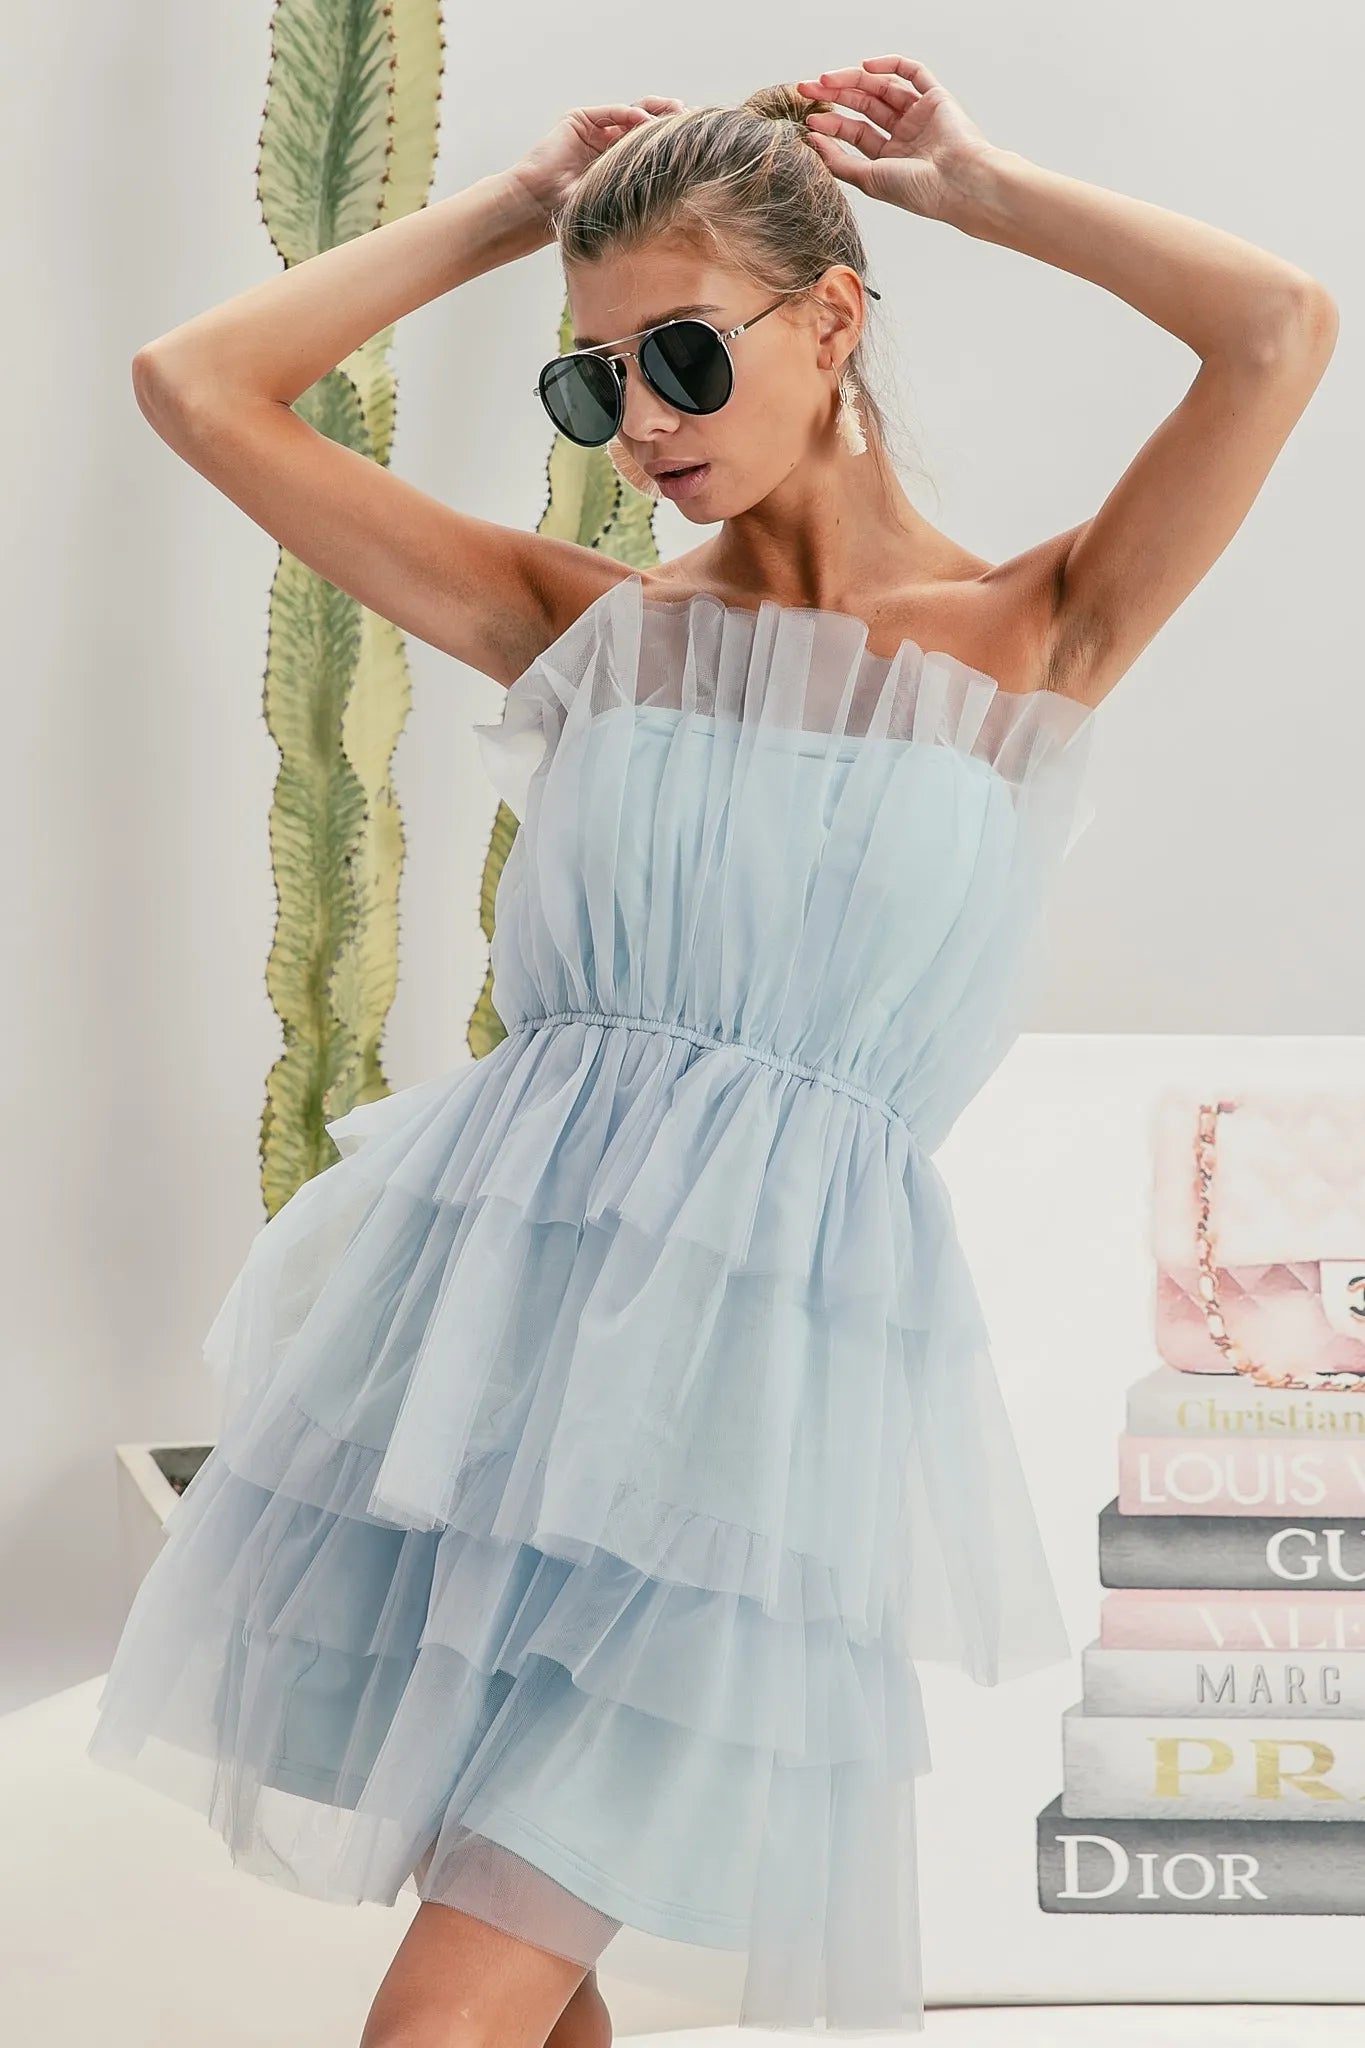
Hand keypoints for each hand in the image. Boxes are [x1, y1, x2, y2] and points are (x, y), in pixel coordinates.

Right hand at [506, 97, 689, 226]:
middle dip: (669, 119)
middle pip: (645, 125)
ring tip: (676, 112)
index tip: (701, 140)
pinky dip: (629, 113)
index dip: (673, 140)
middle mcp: (608, 145)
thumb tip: (688, 194)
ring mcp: (594, 131)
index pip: (652, 146)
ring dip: (655, 110)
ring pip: (631, 114)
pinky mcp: (580, 120)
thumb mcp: (620, 202)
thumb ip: (645, 190)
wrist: (539, 208)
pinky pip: (610, 112)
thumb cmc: (577, 215)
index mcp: (620, 166)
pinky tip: (645, 120)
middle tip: (693, 118)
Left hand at [795, 57, 993, 220]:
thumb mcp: (869, 180)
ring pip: (882, 88)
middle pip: (864, 107)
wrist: (958, 182)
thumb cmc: (918, 190)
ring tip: (826, 79)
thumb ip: (839, 162)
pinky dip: (890, 65)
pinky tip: (866, 67)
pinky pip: (912, 73)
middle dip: (835, 96)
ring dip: (853, 80)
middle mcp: (905, 135)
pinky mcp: (936, 98)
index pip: (855, 133)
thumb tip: (812, 140)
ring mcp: (920, 115)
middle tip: (807, 89)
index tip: (809, 119)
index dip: (831, 124)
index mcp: (891, 158)